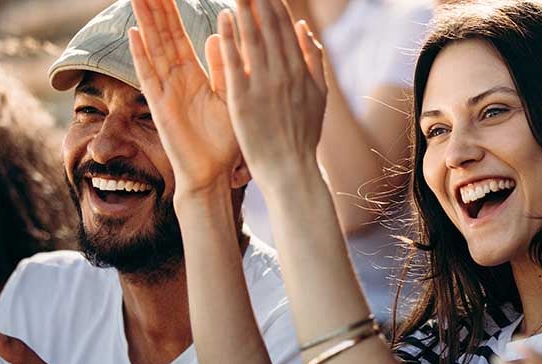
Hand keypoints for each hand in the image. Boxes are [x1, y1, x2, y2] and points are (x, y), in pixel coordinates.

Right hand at [128, 0, 240, 196]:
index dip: (171, 10)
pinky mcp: (160, 107)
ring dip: (145, 22)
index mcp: (193, 75)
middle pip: (161, 35)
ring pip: (153, 49)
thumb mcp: (230, 97)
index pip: (178, 34)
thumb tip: (216, 34)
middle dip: (154, 7)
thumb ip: (223, 66)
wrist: (213, 173)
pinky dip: (141, 56)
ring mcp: (164, 91)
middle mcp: (175, 79)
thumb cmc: (225, 140)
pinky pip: (149, 77)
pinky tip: (133, 34)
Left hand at [216, 0, 327, 192]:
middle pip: (269, 26)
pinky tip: (223, 19)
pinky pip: (236, 63)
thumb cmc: (303, 135)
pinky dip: (230, 39)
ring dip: (244, 10)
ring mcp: (264, 86)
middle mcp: (284, 74)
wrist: (290, 169)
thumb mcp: (318, 96)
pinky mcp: (244, 100)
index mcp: (302, 72)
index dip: (274, 2)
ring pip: (253, 38)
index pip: (286, 27)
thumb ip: (315, 61)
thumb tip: (304, 29)